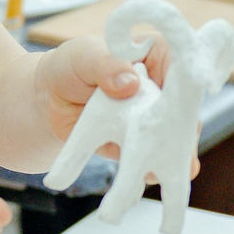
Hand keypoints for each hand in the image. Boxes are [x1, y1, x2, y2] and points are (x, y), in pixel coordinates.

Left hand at [35, 38, 197, 168]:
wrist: (48, 100)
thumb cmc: (70, 66)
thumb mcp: (85, 56)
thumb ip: (106, 65)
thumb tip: (130, 84)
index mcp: (156, 56)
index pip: (182, 66)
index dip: (186, 83)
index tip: (181, 101)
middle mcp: (161, 90)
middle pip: (183, 109)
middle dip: (183, 128)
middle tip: (181, 145)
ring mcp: (152, 120)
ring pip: (171, 138)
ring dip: (171, 155)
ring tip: (164, 166)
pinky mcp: (137, 146)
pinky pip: (147, 160)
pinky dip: (149, 169)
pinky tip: (147, 177)